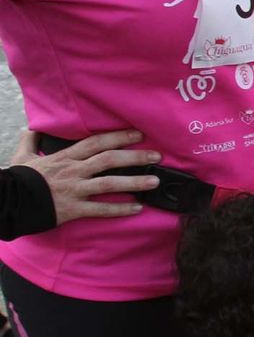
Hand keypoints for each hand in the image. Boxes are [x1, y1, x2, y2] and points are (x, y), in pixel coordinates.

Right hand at [10, 129, 159, 224]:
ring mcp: (74, 190)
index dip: (118, 137)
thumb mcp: (23, 156)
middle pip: (108, 160)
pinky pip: (100, 209)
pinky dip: (119, 209)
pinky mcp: (72, 209)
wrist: (7, 202)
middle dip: (134, 157)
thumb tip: (34, 127)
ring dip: (134, 182)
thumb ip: (32, 140)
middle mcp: (73, 171)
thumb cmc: (17, 180)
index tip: (138, 134)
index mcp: (64, 157)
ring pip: (109, 184)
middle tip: (157, 156)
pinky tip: (137, 208)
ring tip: (155, 181)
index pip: (96, 142)